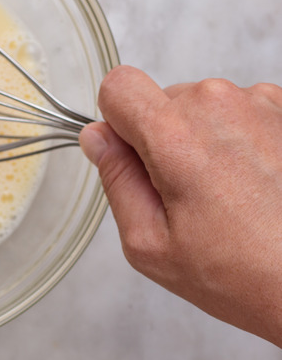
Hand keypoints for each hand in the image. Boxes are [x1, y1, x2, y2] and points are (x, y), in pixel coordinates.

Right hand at [80, 65, 281, 345]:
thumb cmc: (246, 273)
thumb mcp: (151, 243)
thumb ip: (116, 180)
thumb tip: (98, 140)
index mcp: (174, 134)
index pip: (118, 86)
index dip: (115, 120)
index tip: (130, 154)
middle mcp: (218, 104)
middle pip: (162, 100)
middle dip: (162, 139)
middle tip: (186, 196)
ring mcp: (261, 103)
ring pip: (203, 108)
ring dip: (205, 141)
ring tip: (229, 196)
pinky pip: (242, 113)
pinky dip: (240, 142)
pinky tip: (256, 185)